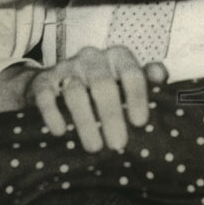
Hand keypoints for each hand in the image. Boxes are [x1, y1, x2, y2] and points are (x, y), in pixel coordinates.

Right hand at [24, 46, 168, 148]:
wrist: (57, 86)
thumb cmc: (103, 88)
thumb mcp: (127, 83)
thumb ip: (148, 80)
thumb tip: (160, 75)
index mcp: (117, 56)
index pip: (131, 72)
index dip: (137, 97)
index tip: (140, 122)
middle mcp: (92, 57)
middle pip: (103, 84)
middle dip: (111, 116)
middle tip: (118, 144)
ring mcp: (66, 67)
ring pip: (75, 91)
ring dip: (86, 122)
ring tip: (95, 148)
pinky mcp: (43, 80)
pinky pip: (46, 95)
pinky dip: (53, 114)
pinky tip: (60, 132)